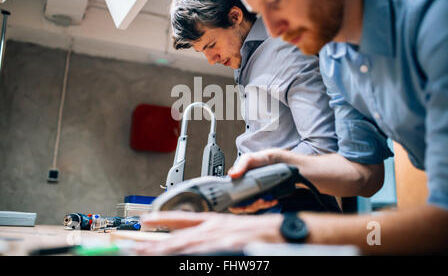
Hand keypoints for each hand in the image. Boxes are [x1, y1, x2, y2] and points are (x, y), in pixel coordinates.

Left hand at [135, 211, 284, 254]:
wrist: (285, 233)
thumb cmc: (261, 234)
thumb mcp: (232, 231)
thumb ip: (212, 237)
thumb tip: (193, 244)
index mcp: (215, 221)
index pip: (182, 218)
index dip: (162, 219)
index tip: (144, 221)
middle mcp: (214, 228)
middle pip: (178, 236)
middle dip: (154, 244)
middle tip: (133, 247)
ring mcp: (221, 238)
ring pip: (186, 246)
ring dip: (164, 251)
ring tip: (145, 254)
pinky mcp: (230, 247)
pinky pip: (204, 254)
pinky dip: (190, 256)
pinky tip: (177, 257)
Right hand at [226, 148, 292, 213]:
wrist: (276, 160)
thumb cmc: (259, 159)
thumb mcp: (249, 159)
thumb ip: (241, 165)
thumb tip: (232, 174)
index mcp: (236, 182)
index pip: (230, 198)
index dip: (234, 204)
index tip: (241, 206)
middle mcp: (243, 190)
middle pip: (242, 206)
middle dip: (250, 207)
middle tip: (258, 201)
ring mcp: (253, 194)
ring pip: (253, 207)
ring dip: (260, 206)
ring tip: (266, 201)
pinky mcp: (263, 196)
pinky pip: (263, 205)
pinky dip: (268, 204)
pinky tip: (273, 200)